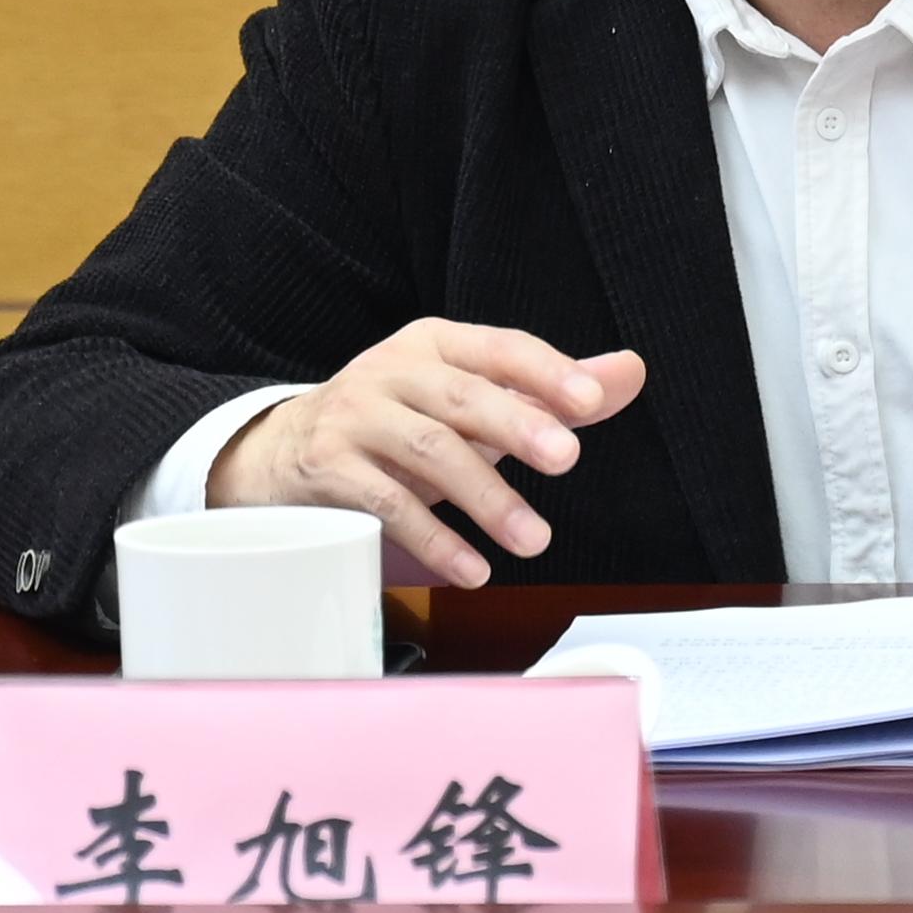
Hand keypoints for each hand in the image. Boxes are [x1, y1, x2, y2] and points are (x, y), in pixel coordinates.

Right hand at [211, 320, 645, 587]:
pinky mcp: (328, 468)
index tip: (592, 400)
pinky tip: (474, 568)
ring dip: (487, 498)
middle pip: (462, 396)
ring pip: (429, 451)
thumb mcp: (468, 396)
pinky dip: (435, 540)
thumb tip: (628, 371)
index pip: (499, 348)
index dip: (546, 371)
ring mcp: (355, 416)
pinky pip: (387, 505)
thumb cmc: (397, 420)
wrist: (283, 450)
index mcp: (436, 343)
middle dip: (519, 426)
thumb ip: (548, 390)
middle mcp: (392, 370)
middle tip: (567, 459)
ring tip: (535, 539)